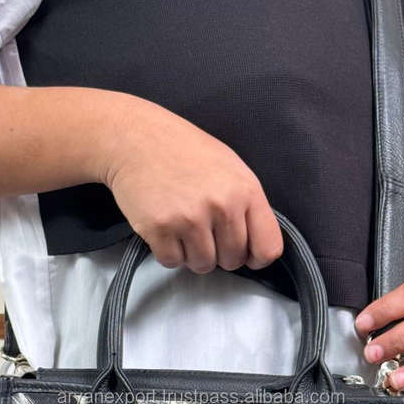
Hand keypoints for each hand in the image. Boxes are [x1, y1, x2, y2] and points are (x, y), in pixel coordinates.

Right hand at [99, 95, 282, 272]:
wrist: (136, 138)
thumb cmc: (183, 151)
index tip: (245, 253)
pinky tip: (166, 227)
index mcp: (245, 190)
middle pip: (232, 261)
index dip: (256, 257)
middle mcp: (221, 206)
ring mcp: (190, 218)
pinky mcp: (160, 229)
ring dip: (192, 253)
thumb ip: (246, 206)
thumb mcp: (230, 168)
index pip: (268, 248)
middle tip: (203, 229)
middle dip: (219, 253)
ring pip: (202, 266)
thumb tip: (254, 245)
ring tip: (182, 225)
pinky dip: (168, 251)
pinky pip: (172, 261)